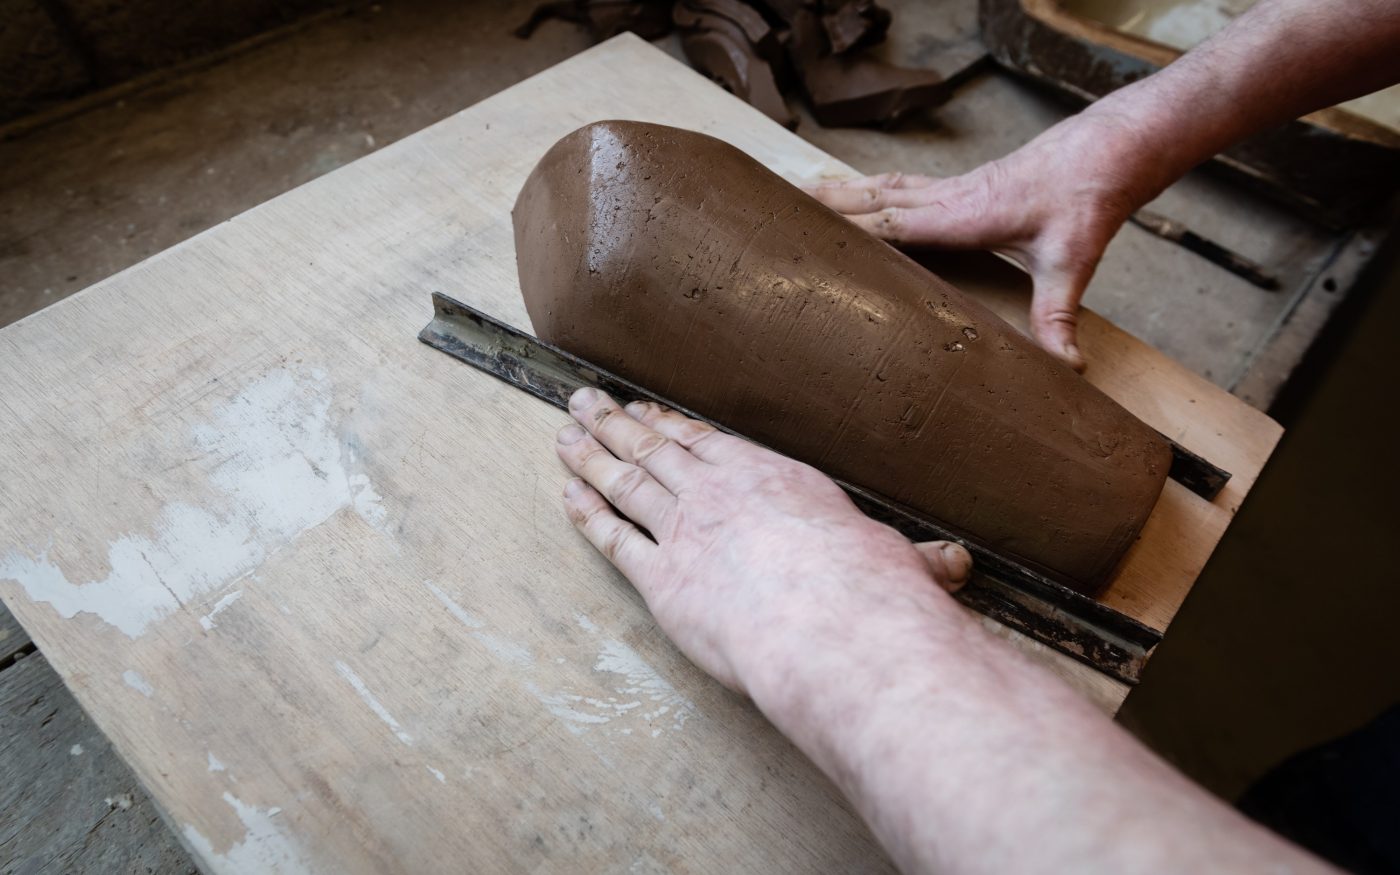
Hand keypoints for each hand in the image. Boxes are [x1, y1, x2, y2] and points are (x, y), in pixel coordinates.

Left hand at [554, 387, 970, 693]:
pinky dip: (587, 515)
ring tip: (564, 433)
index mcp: (771, 476)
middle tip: (584, 400)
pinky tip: (567, 495)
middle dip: (616, 423)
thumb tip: (955, 567)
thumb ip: (915, 561)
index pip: (707, 442)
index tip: (645, 411)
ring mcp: (686, 531)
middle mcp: (720, 492)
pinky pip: (614, 538)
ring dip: (590, 455)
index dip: (670, 425)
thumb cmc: (869, 587)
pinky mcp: (662, 579)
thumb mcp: (897, 560)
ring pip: (625, 482)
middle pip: (656, 449)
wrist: (832, 622)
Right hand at [805, 111, 1164, 371]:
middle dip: (821, 204)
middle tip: (772, 206)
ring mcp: (952, 188)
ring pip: (880, 188)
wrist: (1109, 149)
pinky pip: (901, 186)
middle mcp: (948, 196)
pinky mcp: (961, 186)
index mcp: (962, 214)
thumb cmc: (1088, 196)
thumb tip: (1065, 366)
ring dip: (838, 191)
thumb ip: (1060, 316)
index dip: (845, 226)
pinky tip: (856, 191)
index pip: (890, 220)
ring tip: (794, 194)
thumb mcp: (1074, 260)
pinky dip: (869, 189)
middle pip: (870, 199)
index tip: (801, 229)